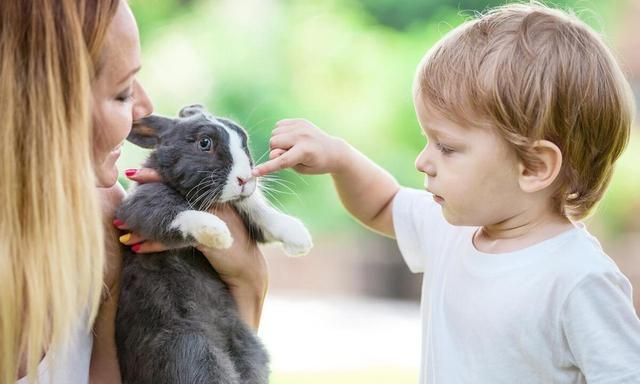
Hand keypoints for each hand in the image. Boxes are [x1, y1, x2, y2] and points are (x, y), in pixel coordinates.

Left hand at [117, 168, 267, 328]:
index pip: (184, 179)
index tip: (134, 173)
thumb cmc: (230, 245)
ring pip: (172, 217)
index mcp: (217, 194)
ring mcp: (214, 219)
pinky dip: (156, 244)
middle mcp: (216, 201)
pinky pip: (176, 239)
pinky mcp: (210, 239)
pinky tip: (139, 248)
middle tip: (121, 206)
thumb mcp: (215, 222)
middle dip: (145, 201)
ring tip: (123, 232)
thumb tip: (165, 204)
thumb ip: (197, 210)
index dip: (158, 175)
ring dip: (144, 227)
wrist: (248, 270)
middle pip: (173, 196)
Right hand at [251, 119, 348, 176]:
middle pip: (273, 142)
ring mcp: (301, 126)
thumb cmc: (317, 164)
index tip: (254, 173)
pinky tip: (292, 138)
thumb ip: (285, 162)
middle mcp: (302, 136)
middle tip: (288, 155)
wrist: (334, 150)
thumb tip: (273, 152)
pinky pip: (279, 125)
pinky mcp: (300, 120)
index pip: (281, 161)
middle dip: (275, 150)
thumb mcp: (302, 169)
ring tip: (291, 146)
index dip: (266, 168)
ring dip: (278, 142)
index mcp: (305, 152)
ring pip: (274, 133)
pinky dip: (281, 133)